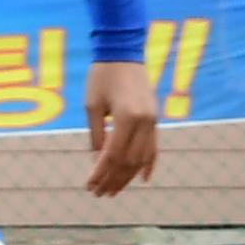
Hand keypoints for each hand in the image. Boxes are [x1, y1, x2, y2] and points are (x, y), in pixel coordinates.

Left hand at [84, 60, 161, 197]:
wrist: (123, 52)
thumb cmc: (102, 75)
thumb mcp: (92, 106)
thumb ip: (97, 135)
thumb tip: (97, 161)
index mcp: (127, 117)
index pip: (113, 155)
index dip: (101, 173)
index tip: (89, 185)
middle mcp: (144, 121)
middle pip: (128, 161)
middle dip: (113, 180)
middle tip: (98, 193)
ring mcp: (153, 120)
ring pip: (142, 158)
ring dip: (127, 177)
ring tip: (113, 190)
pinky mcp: (155, 118)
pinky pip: (154, 147)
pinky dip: (148, 164)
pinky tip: (142, 179)